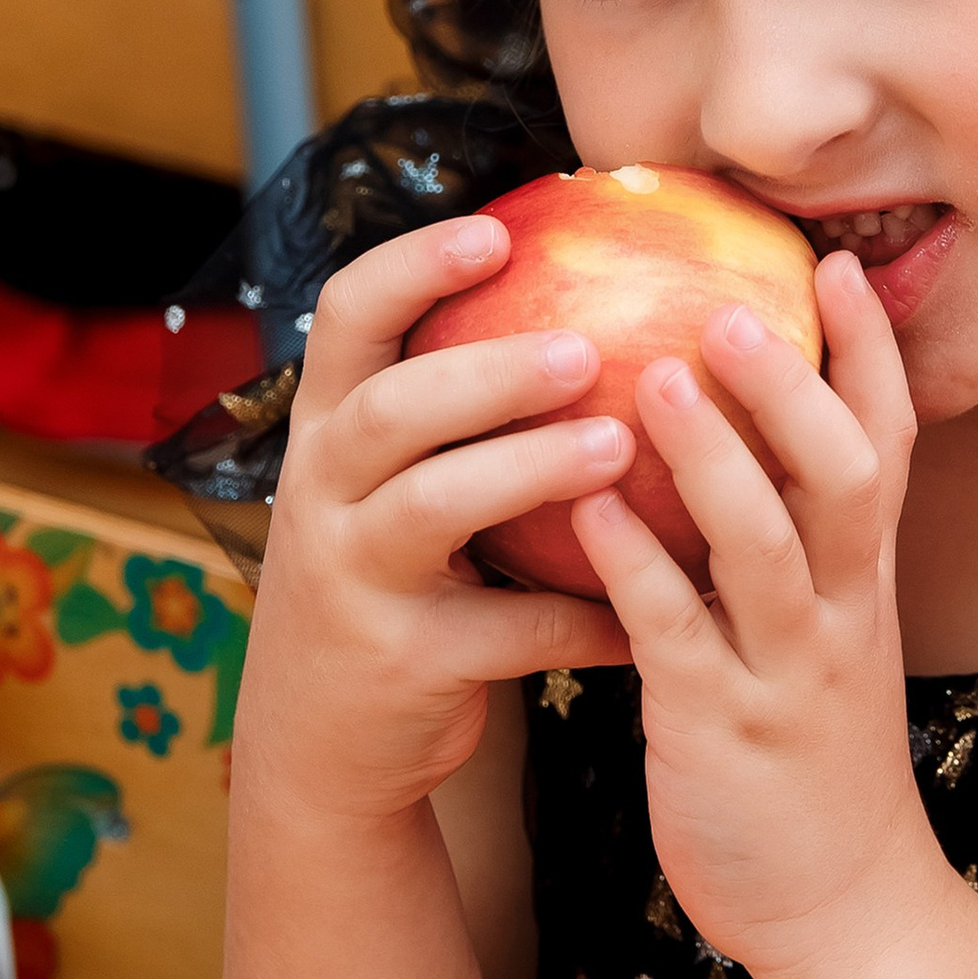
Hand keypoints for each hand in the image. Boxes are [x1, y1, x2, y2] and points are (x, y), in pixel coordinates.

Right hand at [232, 217, 634, 835]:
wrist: (319, 748)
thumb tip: (596, 305)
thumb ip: (452, 414)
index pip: (346, 316)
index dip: (414, 265)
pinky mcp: (399, 661)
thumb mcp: (385, 489)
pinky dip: (586, 618)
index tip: (498, 230)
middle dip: (490, 369)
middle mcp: (321, 491)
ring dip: (529, 470)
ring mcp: (350, 577)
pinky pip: (504, 630)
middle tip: (590, 348)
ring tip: (619, 447)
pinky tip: (658, 608)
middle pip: (392, 406)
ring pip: (432, 506)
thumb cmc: (388, 583)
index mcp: (328, 428)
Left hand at [568, 251, 947, 978]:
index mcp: (862, 578)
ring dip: (713, 456)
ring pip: (764, 544)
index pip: (885, 441)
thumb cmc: (811, 760)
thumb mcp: (824, 638)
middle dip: (795, 384)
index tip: (832, 262)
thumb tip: (742, 445)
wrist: (843, 910)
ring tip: (652, 376)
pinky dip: (636, 567)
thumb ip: (793, 546)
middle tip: (734, 300)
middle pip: (842, 472)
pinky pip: (677, 635)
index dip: (866, 353)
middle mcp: (840, 609)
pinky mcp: (722, 729)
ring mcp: (786, 669)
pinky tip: (586, 512)